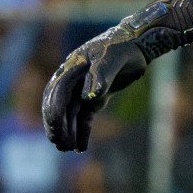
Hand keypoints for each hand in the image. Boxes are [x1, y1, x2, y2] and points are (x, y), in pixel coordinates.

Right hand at [42, 0, 192, 151]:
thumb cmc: (123, 47)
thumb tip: (89, 97)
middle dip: (57, 124)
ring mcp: (83, 89)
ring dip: (67, 131)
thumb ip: (101, 74)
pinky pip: (84, 117)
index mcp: (72, 66)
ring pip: (70, 113)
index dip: (55, 110)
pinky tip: (81, 147)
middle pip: (59, 105)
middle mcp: (74, 79)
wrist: (138, 45)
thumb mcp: (113, 57)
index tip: (56, 128)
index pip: (58, 91)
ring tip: (67, 148)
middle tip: (59, 143)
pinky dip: (82, 131)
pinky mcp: (94, 98)